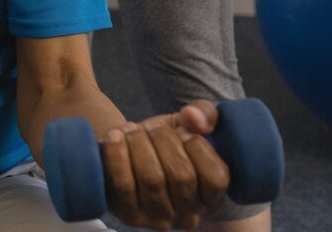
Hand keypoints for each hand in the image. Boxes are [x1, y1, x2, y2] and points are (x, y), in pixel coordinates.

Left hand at [101, 101, 229, 229]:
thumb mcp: (189, 124)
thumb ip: (204, 113)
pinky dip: (117, 155)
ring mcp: (159, 219)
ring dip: (139, 144)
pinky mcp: (129, 216)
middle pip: (181, 176)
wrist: (126, 153)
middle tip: (150, 126)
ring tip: (131, 130)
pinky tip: (115, 137)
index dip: (198, 147)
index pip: (216, 178)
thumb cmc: (164, 142)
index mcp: (212, 197)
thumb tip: (192, 117)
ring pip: (152, 179)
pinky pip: (123, 186)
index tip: (181, 129)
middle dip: (163, 140)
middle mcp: (189, 215)